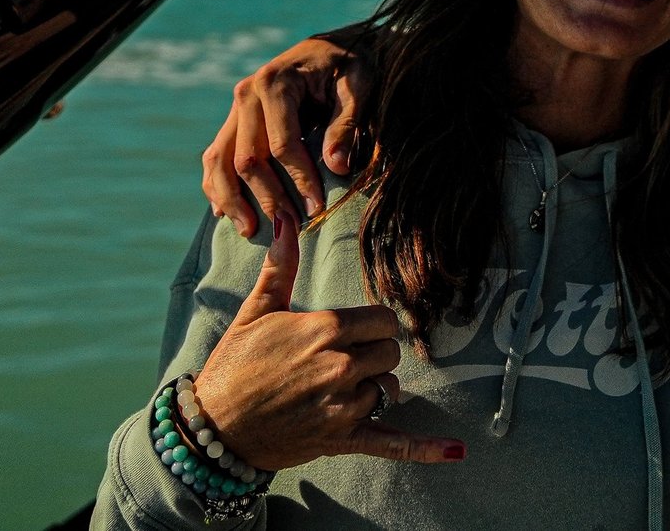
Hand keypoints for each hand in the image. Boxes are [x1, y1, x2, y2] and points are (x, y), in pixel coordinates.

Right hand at [191, 212, 466, 471]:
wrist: (212, 428)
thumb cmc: (233, 365)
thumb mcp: (255, 311)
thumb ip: (282, 266)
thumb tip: (286, 218)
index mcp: (324, 330)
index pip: (382, 320)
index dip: (371, 326)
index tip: (353, 331)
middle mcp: (339, 366)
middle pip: (389, 351)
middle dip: (372, 354)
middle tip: (340, 360)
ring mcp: (342, 406)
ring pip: (387, 387)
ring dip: (371, 388)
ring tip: (334, 390)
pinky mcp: (341, 438)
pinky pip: (392, 443)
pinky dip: (425, 448)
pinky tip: (457, 450)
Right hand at [203, 37, 365, 235]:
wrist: (333, 47)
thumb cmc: (350, 66)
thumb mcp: (359, 86)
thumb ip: (346, 124)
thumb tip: (336, 166)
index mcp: (275, 82)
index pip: (282, 144)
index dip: (300, 180)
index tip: (317, 208)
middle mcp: (246, 94)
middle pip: (247, 158)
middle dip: (269, 197)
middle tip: (290, 229)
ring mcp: (235, 108)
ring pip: (220, 161)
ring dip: (232, 199)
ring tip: (250, 230)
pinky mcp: (234, 120)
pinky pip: (216, 157)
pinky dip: (216, 186)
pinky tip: (225, 213)